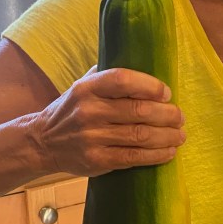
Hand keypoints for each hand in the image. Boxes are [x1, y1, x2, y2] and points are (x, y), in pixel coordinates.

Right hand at [28, 67, 185, 175]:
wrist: (42, 142)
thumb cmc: (72, 110)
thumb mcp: (82, 85)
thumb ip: (108, 75)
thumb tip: (145, 63)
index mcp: (87, 88)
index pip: (123, 80)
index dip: (150, 85)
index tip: (167, 93)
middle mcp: (89, 111)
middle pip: (139, 111)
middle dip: (167, 115)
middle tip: (180, 117)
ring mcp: (92, 137)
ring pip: (140, 136)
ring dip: (167, 136)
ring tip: (180, 135)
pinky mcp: (97, 160)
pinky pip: (134, 157)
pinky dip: (157, 155)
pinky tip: (169, 151)